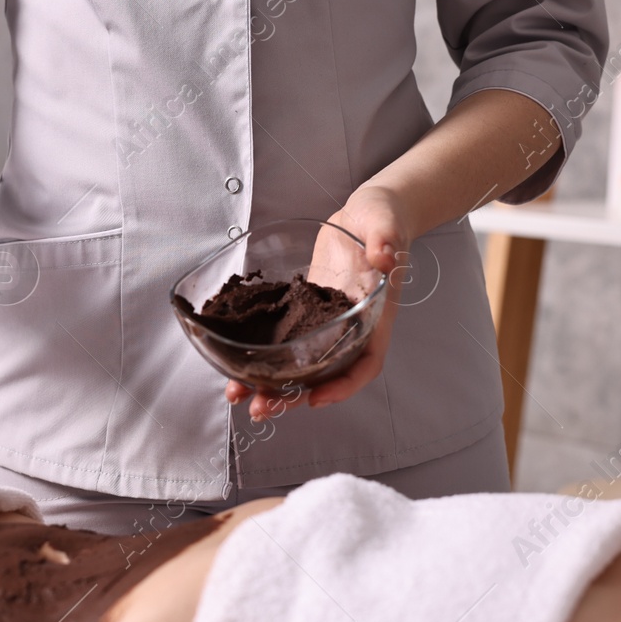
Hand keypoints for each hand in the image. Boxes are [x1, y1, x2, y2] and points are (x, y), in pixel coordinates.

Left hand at [226, 185, 411, 421]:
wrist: (367, 213)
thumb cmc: (384, 220)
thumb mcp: (386, 224)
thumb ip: (387, 240)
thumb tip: (384, 256)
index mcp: (374, 317)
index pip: (365, 364)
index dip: (342, 386)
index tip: (316, 398)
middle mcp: (350, 329)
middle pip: (324, 376)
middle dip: (293, 396)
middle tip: (261, 408)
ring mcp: (326, 324)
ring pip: (300, 365)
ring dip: (270, 384)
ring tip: (239, 396)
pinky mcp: (304, 312)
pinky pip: (284, 340)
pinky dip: (261, 354)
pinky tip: (233, 364)